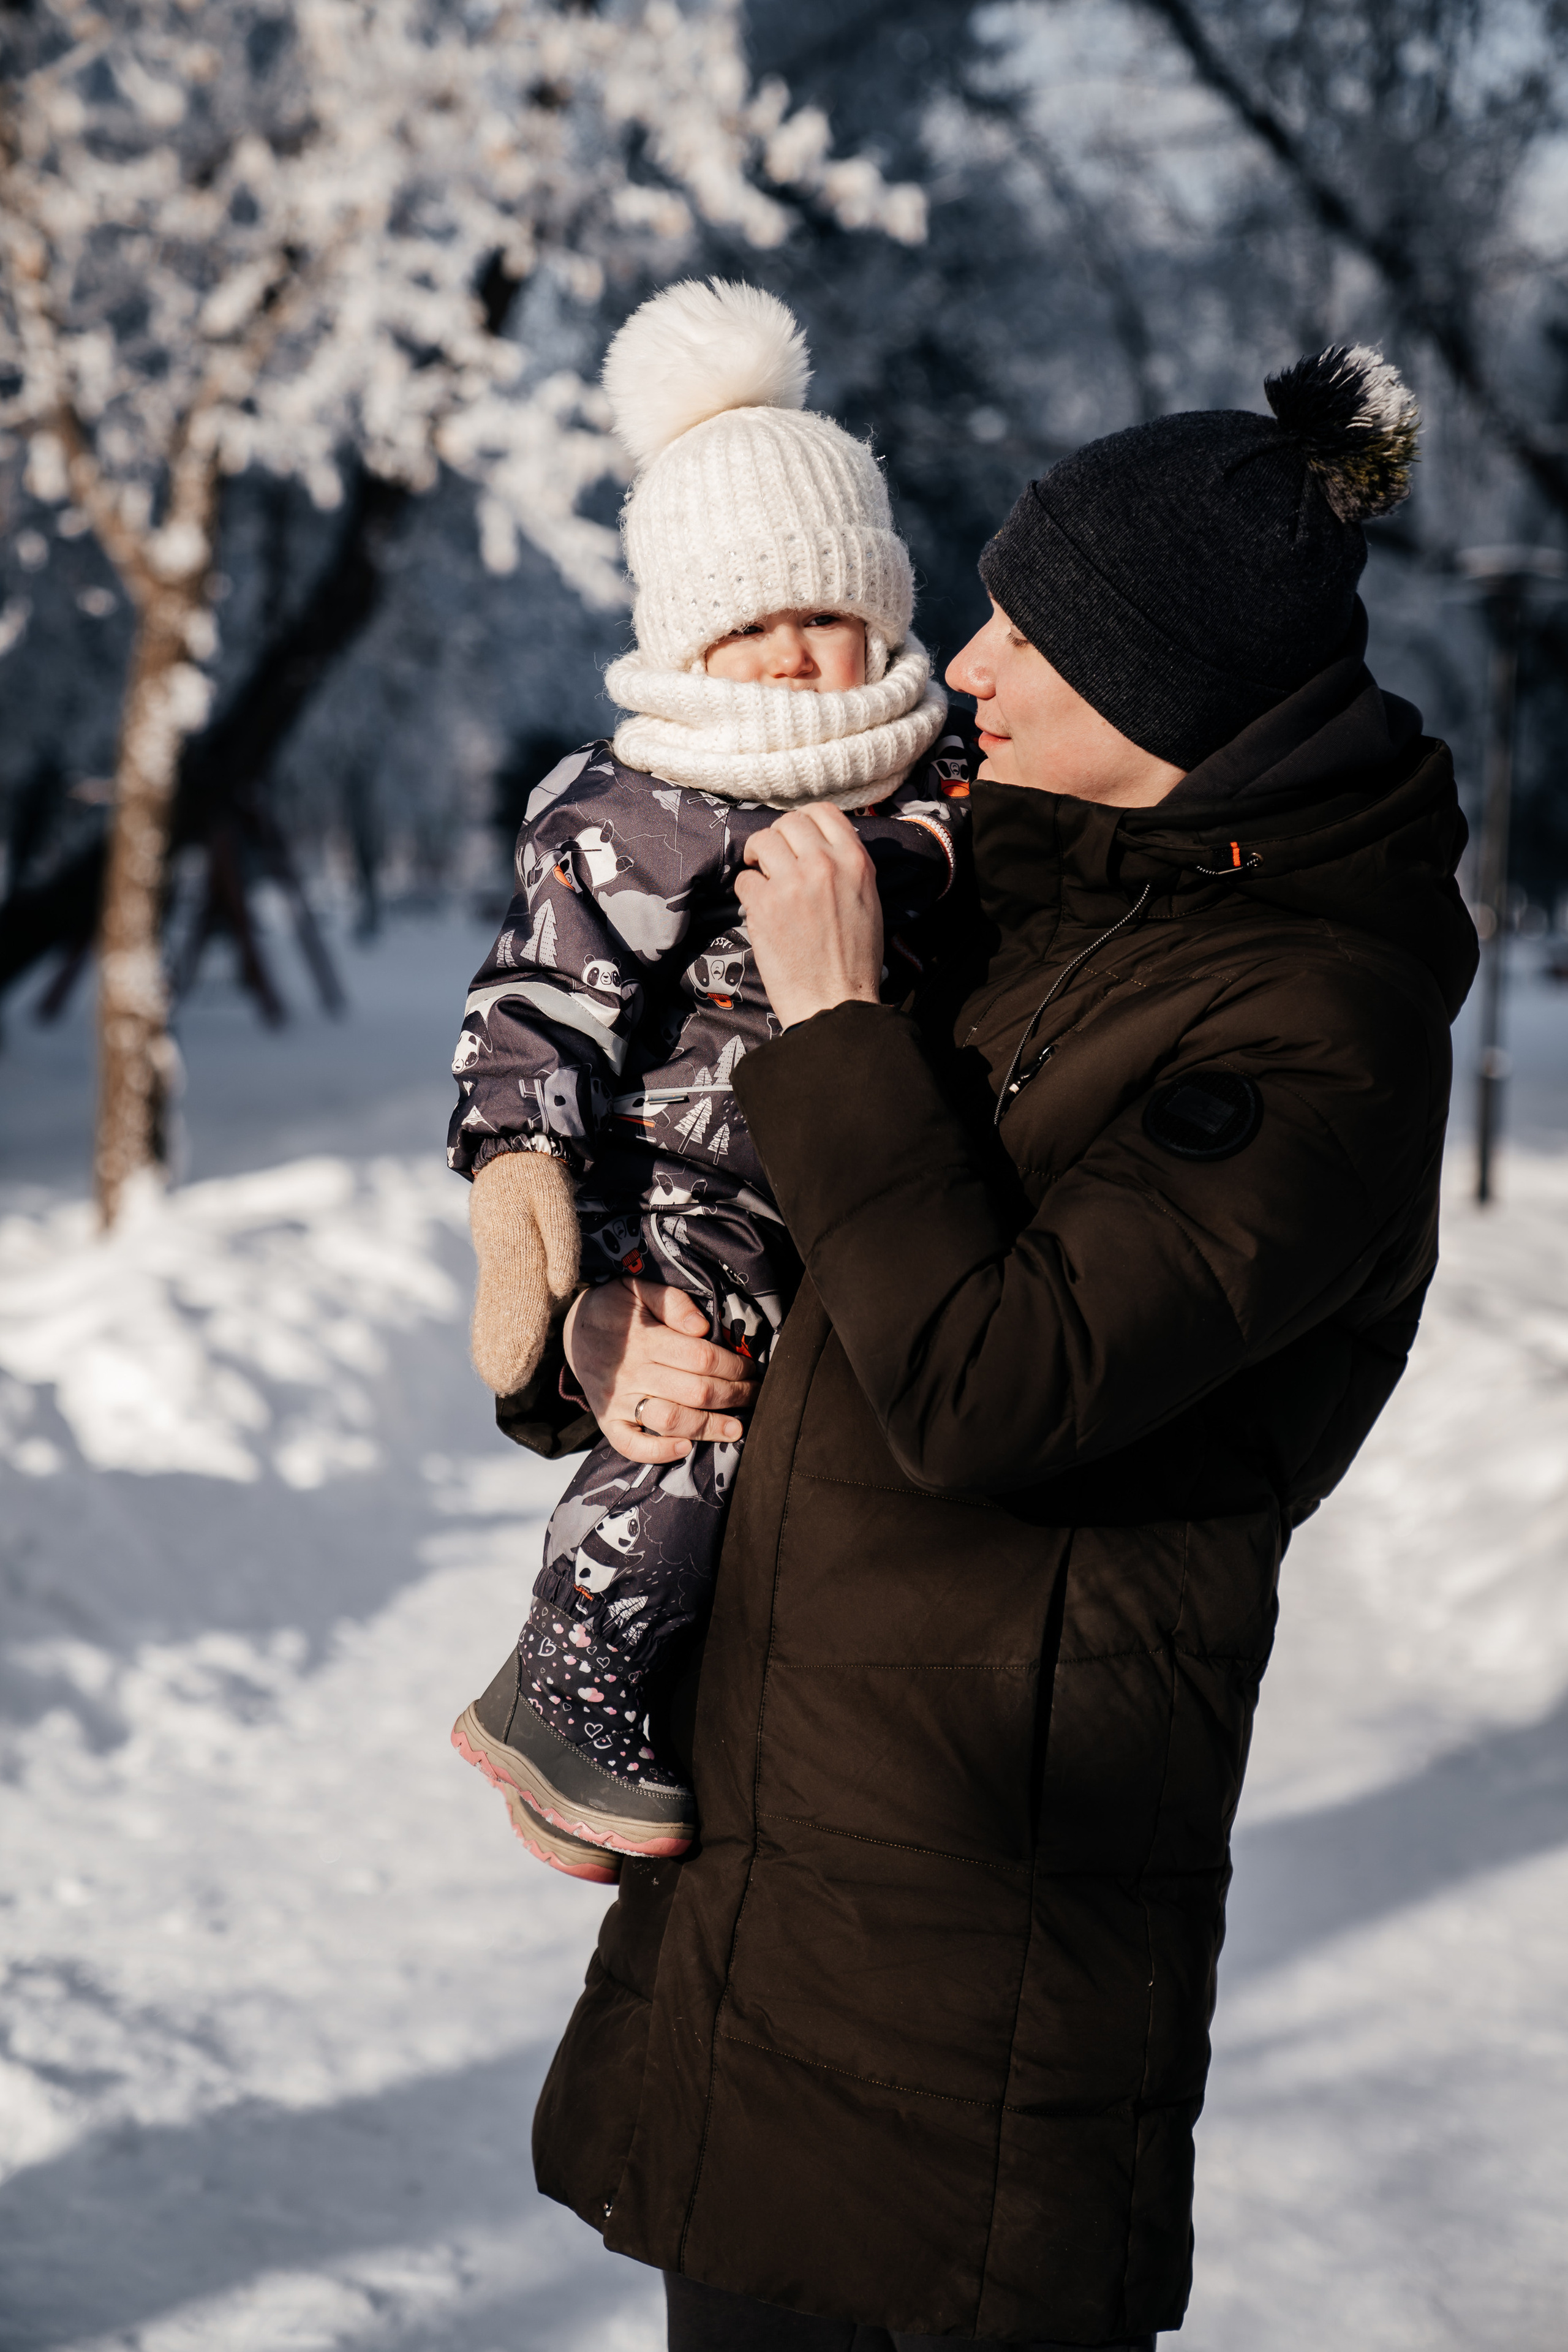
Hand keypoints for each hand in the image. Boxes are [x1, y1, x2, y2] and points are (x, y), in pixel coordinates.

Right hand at [469, 1152, 579, 1394]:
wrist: (514, 1158)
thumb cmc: (540, 1179)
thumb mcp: (555, 1202)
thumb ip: (560, 1246)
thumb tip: (558, 1289)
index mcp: (517, 1248)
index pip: (521, 1300)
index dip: (522, 1334)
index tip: (522, 1362)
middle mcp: (501, 1262)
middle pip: (504, 1312)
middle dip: (505, 1350)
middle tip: (505, 1385)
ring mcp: (494, 1262)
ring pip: (496, 1309)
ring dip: (494, 1345)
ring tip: (496, 1380)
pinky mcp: (495, 1262)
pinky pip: (492, 1300)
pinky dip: (490, 1326)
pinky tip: (491, 1349)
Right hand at [564, 1279, 760, 1463]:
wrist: (569, 1331)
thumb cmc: (615, 1309)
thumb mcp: (638, 1289)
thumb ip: (672, 1301)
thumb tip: (702, 1326)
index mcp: (645, 1339)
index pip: (701, 1358)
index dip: (734, 1366)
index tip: (752, 1369)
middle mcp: (632, 1373)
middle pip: (695, 1391)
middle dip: (734, 1396)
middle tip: (756, 1396)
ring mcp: (618, 1401)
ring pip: (671, 1420)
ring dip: (708, 1428)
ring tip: (737, 1429)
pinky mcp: (607, 1422)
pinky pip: (631, 1445)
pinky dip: (658, 1452)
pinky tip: (685, 1449)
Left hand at [734, 804, 883, 1028]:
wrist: (835, 1001)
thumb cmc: (855, 959)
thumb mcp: (868, 901)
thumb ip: (848, 867)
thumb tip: (821, 845)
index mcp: (855, 861)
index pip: (823, 812)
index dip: (805, 821)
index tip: (796, 837)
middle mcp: (824, 865)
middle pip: (789, 822)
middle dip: (777, 836)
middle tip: (774, 857)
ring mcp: (792, 884)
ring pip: (762, 841)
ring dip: (757, 855)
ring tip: (760, 872)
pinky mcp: (764, 906)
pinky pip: (745, 879)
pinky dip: (748, 891)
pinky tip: (759, 907)